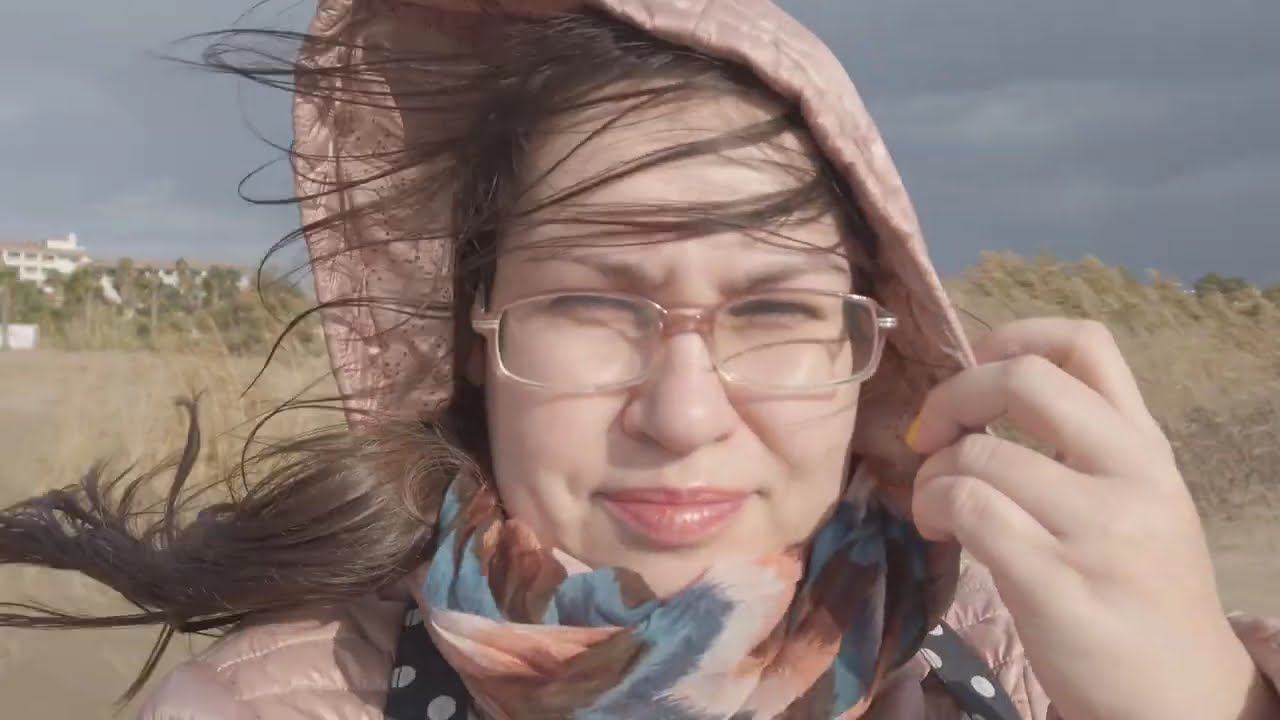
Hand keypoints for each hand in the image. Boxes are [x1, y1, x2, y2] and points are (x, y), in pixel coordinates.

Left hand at [906, 318, 1275, 719]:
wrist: (1184, 699)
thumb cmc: (1141, 594)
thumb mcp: (1134, 501)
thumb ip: (1079, 448)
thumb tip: (976, 399)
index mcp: (1145, 447)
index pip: (1086, 344)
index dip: (1013, 336)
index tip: (973, 368)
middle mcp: (1131, 476)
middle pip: (1023, 379)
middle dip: (952, 394)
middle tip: (929, 433)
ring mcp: (1099, 531)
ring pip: (980, 453)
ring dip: (931, 471)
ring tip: (934, 502)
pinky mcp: (1058, 584)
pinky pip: (970, 509)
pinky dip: (933, 506)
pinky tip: (939, 527)